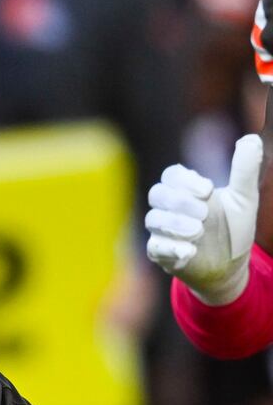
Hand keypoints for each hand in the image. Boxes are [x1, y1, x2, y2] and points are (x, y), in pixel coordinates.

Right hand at [145, 134, 261, 304]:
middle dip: (179, 202)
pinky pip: (154, 247)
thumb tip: (250, 139)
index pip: (172, 175)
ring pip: (153, 219)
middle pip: (156, 194)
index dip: (185, 180)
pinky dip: (171, 248)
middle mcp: (171, 209)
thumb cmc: (234, 228)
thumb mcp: (244, 198)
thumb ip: (244, 170)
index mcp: (187, 191)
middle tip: (204, 213)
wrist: (231, 265)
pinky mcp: (161, 253)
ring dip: (175, 224)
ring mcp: (163, 231)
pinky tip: (190, 251)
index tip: (208, 190)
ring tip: (199, 232)